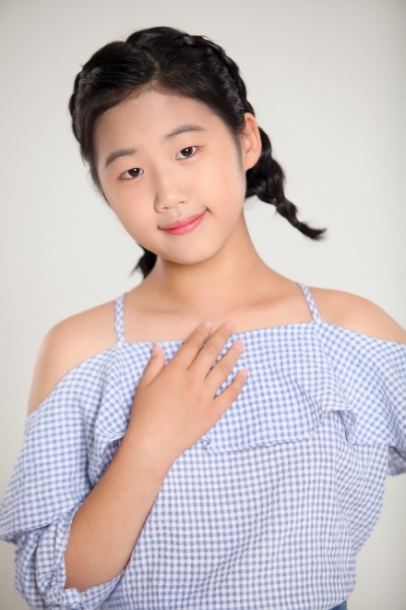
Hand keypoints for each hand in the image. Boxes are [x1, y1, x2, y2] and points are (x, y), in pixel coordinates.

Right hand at [127, 322, 247, 463]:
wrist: (153, 444)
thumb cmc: (144, 415)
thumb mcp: (143, 386)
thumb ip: (154, 365)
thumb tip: (158, 347)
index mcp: (174, 372)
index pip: (192, 346)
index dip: (201, 333)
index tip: (209, 323)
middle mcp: (192, 380)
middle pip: (210, 352)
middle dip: (221, 336)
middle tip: (231, 325)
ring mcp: (205, 396)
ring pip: (223, 369)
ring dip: (233, 354)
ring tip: (241, 343)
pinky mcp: (213, 412)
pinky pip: (230, 394)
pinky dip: (239, 382)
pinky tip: (244, 372)